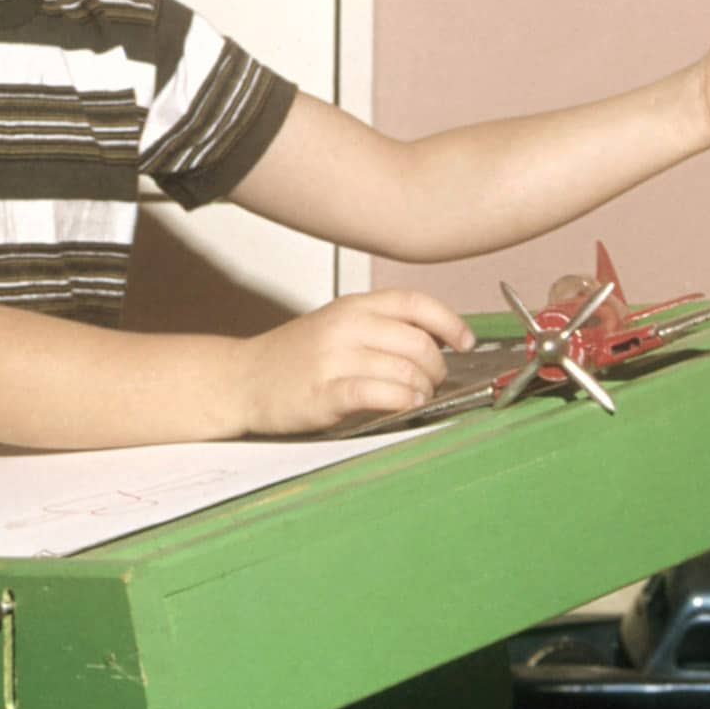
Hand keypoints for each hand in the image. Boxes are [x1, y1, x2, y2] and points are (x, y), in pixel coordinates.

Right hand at [236, 289, 474, 434]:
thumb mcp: (338, 324)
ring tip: (417, 397)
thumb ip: (381, 327)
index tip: (465, 341)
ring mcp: (334, 358)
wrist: (243, 379)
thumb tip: (437, 341)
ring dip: (422, 388)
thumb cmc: (294, 357)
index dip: (450, 322)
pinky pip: (377, 392)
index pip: (416, 303)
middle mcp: (346, 326)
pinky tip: (405, 405)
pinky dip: (401, 399)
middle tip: (434, 380)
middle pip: (418, 341)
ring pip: (403, 368)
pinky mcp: (324, 392)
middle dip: (437, 366)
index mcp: (354, 305)